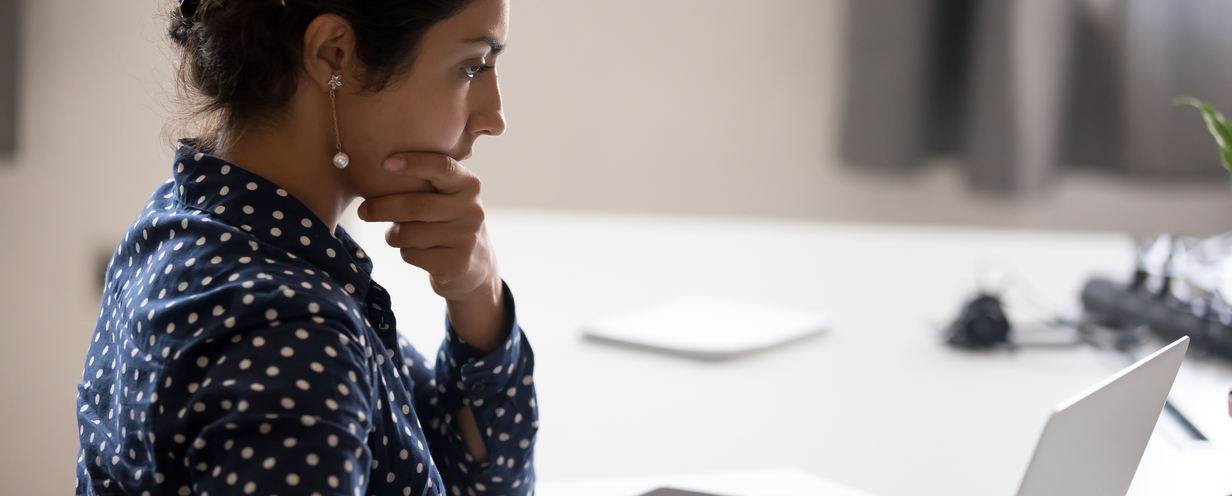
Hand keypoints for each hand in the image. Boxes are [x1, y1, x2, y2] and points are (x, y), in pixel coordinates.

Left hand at [356, 153, 499, 302]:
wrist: (476, 264)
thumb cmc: (448, 220)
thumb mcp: (448, 196)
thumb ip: (425, 182)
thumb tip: (376, 171)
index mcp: (469, 185)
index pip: (442, 167)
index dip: (414, 163)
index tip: (387, 163)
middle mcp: (472, 210)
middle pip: (415, 205)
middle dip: (382, 208)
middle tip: (363, 210)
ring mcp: (466, 239)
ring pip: (409, 233)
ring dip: (393, 235)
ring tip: (397, 233)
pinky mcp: (457, 264)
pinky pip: (412, 255)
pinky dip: (405, 252)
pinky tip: (415, 251)